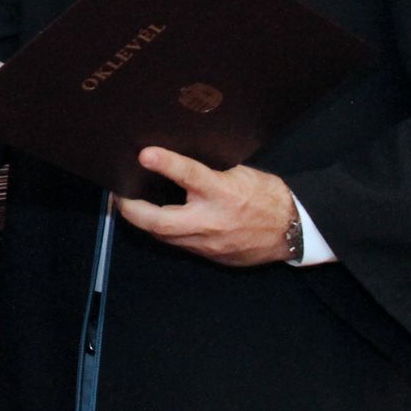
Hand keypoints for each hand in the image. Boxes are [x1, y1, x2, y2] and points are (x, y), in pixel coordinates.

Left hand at [113, 148, 292, 266]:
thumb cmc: (266, 195)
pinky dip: (164, 231)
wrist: (291, 230)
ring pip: (164, 237)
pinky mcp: (210, 256)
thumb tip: (177, 160)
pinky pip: (179, 244)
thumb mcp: (240, 172)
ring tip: (130, 205)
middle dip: (132, 210)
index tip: (145, 154)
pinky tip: (156, 220)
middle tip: (119, 195)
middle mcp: (212, 221)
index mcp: (223, 193)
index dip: (166, 164)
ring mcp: (209, 243)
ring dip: (144, 222)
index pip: (190, 176)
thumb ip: (207, 170)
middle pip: (160, 222)